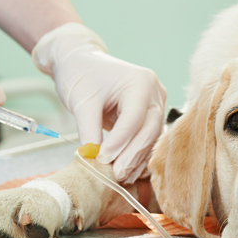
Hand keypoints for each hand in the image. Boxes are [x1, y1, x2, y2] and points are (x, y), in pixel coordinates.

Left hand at [32, 23, 165, 182]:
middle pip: (149, 130)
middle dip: (131, 155)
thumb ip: (89, 129)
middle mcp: (154, 92)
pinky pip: (148, 139)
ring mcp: (156, 103)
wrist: (81, 61)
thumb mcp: (81, 101)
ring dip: (136, 160)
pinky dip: (137, 155)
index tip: (102, 158)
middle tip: (114, 174)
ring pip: (152, 138)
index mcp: (140, 82)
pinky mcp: (150, 115)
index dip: (119, 142)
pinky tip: (127, 170)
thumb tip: (94, 158)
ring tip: (119, 176)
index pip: (134, 118)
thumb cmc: (81, 73)